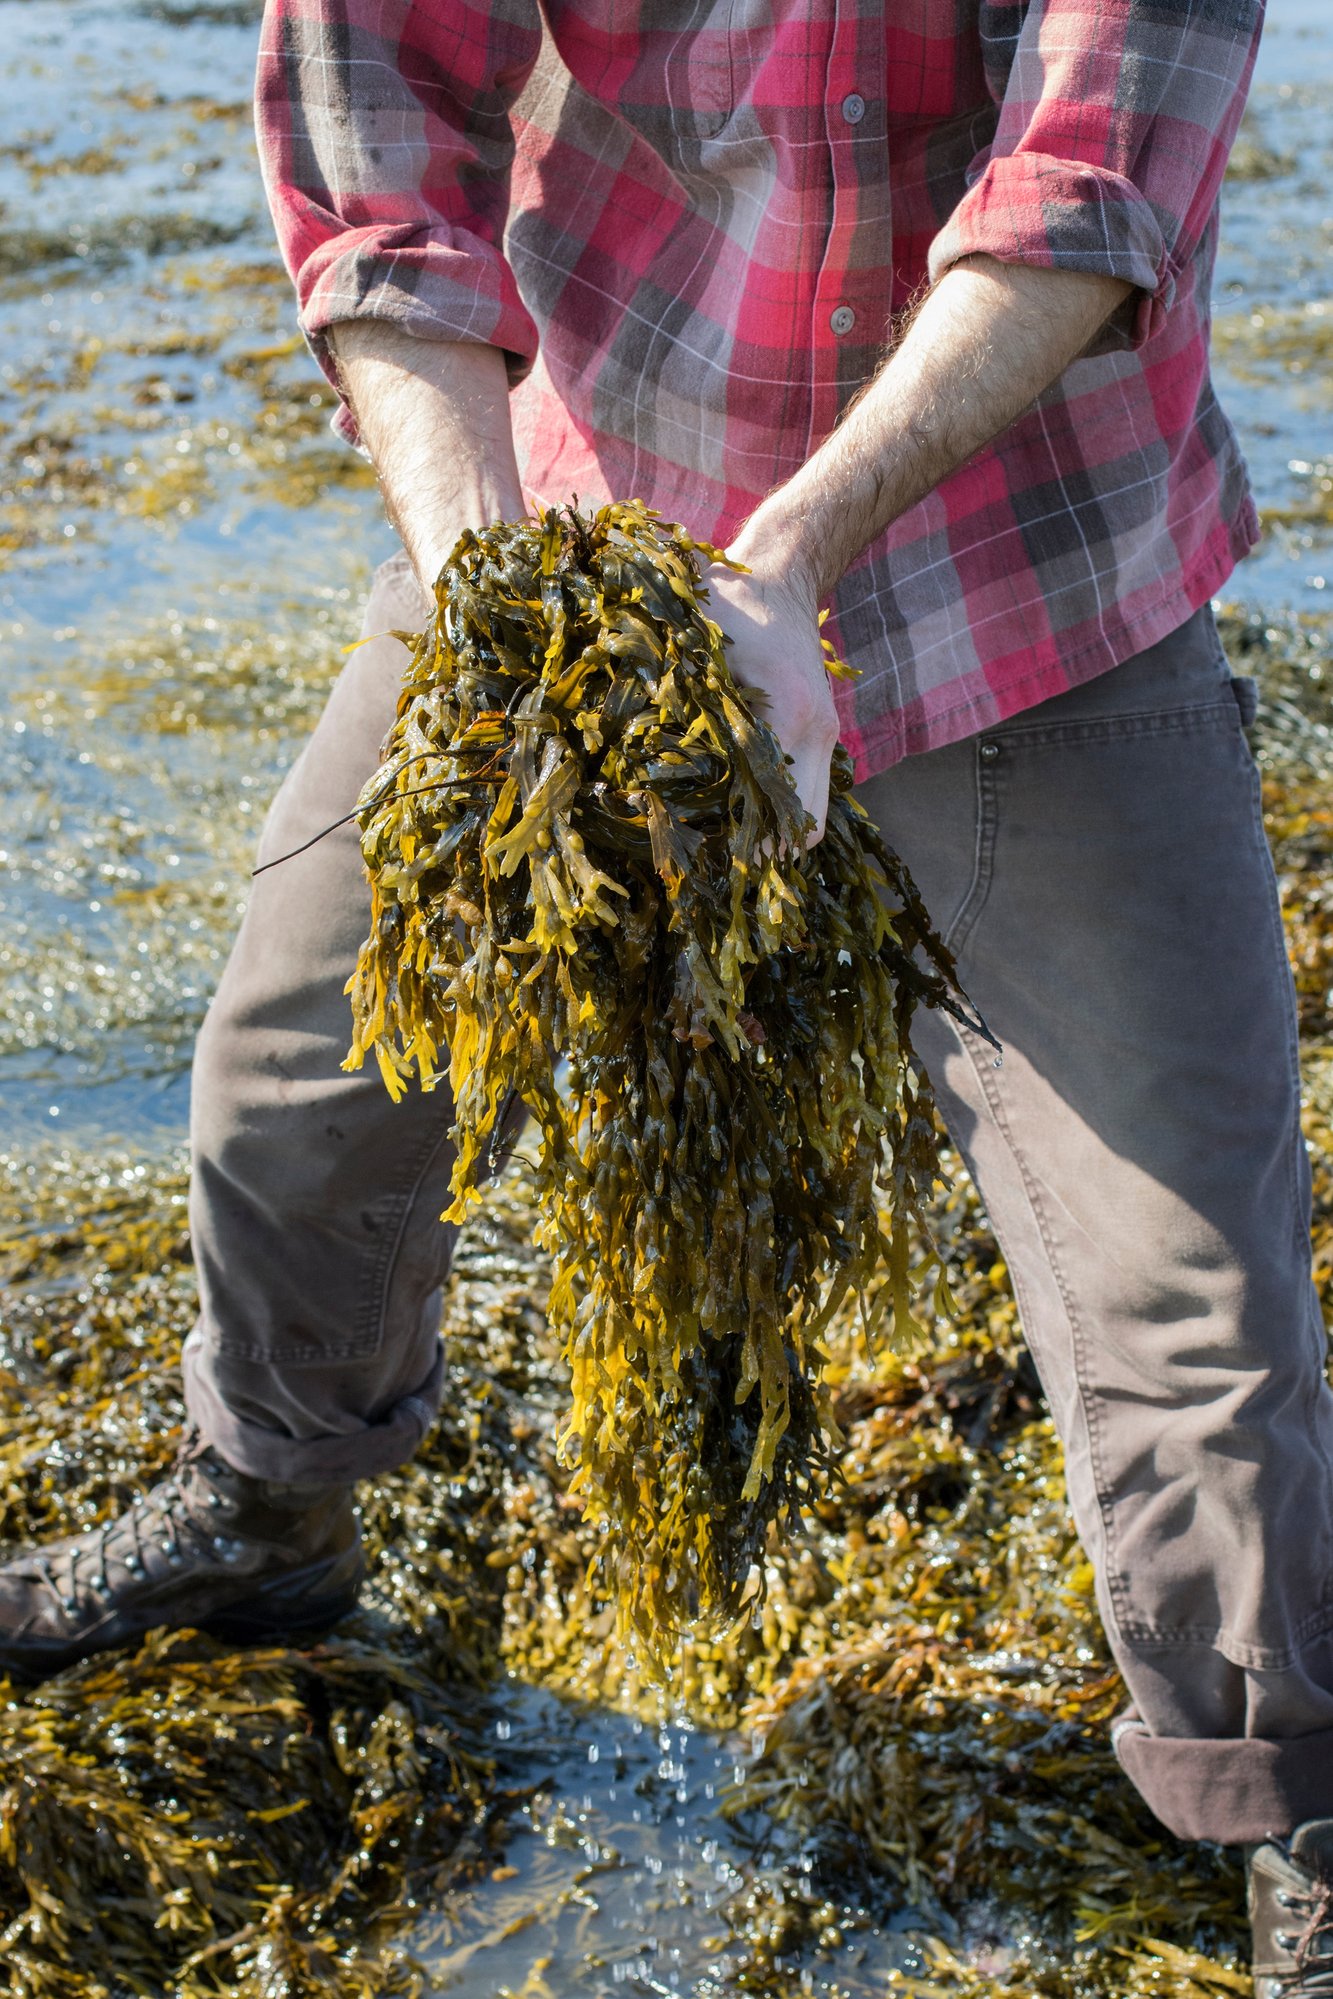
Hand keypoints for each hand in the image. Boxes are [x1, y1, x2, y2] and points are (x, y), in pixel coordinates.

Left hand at [702, 548, 840, 842]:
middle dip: (761, 852)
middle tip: (713, 864)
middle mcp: (816, 729)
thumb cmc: (726, 599)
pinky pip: (811, 793)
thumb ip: (673, 691)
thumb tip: (625, 753)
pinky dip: (785, 814)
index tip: (696, 851)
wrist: (781, 573)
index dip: (734, 835)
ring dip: (777, 837)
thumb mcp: (692, 638)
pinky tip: (744, 818)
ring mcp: (826, 733)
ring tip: (728, 850)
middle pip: (803, 826)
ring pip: (813, 817)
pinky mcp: (823, 732)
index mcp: (787, 708)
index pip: (768, 798)